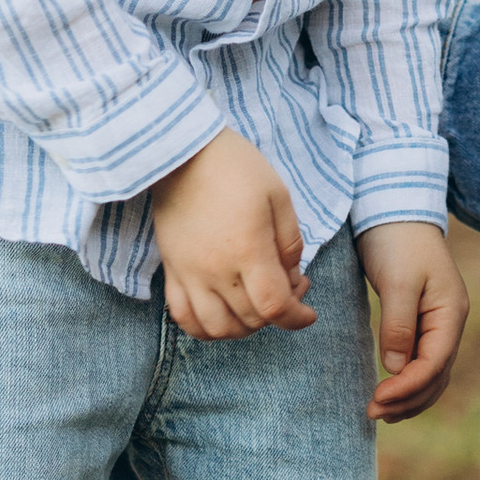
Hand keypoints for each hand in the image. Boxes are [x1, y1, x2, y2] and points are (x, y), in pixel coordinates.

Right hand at [150, 127, 313, 339]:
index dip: (297, 318)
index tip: (309, 313)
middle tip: (289, 288)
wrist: (183, 152)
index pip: (274, 307)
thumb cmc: (236, 167)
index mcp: (248, 250)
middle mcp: (216, 270)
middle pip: (250, 319)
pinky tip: (221, 315)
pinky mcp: (171, 270)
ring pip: (216, 328)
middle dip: (277, 314)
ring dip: (243, 328)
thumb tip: (293, 277)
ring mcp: (189, 274)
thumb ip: (290, 242)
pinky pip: (183, 317)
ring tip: (256, 306)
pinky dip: (204, 327)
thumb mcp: (278, 196)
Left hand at [357, 221, 469, 421]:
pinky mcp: (423, 321)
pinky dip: (408, 382)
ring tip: (380, 412)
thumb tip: (396, 368)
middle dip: (408, 399)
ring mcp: (439, 323)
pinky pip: (422, 362)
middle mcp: (450, 321)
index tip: (377, 400)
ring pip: (432, 374)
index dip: (407, 387)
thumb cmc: (397, 241)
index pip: (434, 363)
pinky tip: (390, 392)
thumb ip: (398, 325)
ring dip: (409, 396)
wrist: (395, 210)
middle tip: (372, 413)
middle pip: (437, 375)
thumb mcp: (398, 281)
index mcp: (450, 312)